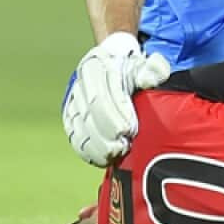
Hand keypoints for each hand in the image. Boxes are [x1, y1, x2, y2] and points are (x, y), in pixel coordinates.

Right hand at [62, 32, 171, 166]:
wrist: (116, 69)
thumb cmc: (133, 69)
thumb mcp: (143, 64)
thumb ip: (151, 69)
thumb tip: (153, 76)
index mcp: (95, 66)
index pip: (102, 94)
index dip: (115, 114)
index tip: (130, 129)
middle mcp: (80, 84)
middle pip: (89, 113)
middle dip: (107, 132)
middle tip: (125, 145)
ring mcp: (73, 102)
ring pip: (80, 127)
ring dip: (98, 145)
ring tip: (118, 153)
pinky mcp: (71, 119)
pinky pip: (75, 138)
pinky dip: (89, 152)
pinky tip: (105, 159)